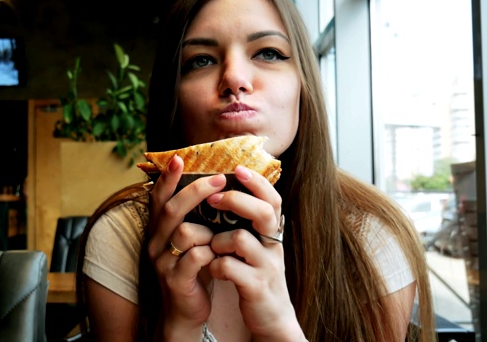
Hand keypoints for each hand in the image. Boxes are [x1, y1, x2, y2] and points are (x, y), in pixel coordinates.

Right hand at [147, 155, 226, 338]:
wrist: (185, 311)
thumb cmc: (193, 269)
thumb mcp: (192, 240)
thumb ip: (195, 218)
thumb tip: (215, 184)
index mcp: (158, 230)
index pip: (159, 198)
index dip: (167, 178)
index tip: (179, 157)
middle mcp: (155, 243)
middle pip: (171, 210)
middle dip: (195, 191)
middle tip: (220, 179)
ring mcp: (163, 262)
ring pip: (184, 233)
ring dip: (208, 229)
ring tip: (224, 231)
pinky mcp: (176, 280)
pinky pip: (196, 258)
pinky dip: (212, 252)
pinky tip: (221, 254)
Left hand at [207, 166, 305, 340]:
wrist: (272, 318)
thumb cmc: (255, 275)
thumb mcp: (256, 247)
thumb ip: (245, 224)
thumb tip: (221, 192)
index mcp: (271, 233)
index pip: (272, 199)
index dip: (257, 182)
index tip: (238, 168)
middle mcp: (273, 246)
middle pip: (263, 212)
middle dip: (237, 200)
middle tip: (214, 199)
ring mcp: (266, 267)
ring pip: (241, 239)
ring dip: (219, 240)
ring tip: (213, 248)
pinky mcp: (255, 287)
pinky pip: (230, 267)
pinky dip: (216, 266)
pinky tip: (214, 270)